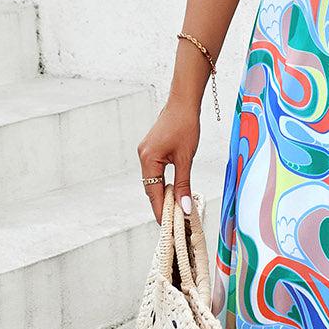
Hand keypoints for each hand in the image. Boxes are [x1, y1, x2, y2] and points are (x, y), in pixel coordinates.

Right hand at [137, 98, 200, 222]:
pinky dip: (163, 183)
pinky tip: (173, 190)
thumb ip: (184, 184)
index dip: (161, 210)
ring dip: (163, 195)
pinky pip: (155, 172)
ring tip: (174, 210)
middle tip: (173, 221)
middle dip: (161, 205)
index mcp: (148, 159)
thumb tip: (183, 206)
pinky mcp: (151, 149)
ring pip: (152, 181)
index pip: (153, 192)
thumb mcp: (186, 158)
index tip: (168, 225)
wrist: (183, 103)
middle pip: (150, 188)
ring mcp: (145, 152)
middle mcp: (143, 156)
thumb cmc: (185, 125)